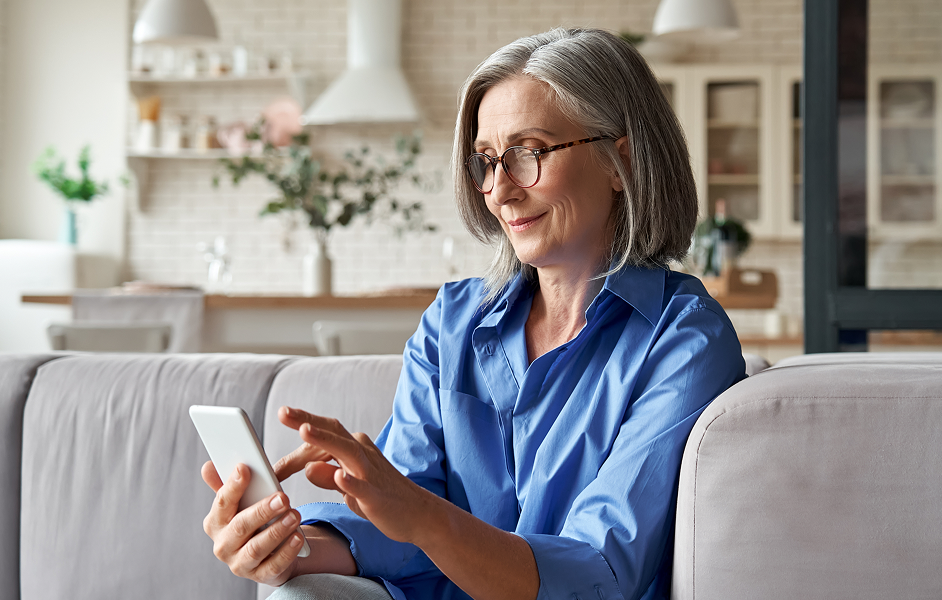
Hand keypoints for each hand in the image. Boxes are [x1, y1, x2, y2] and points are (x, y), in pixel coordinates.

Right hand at [201, 462, 304, 586]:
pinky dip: (286, 552)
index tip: (245, 468)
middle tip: (283, 497)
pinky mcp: (260, 576)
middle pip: (241, 527)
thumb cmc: (252, 522)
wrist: (267, 554)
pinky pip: (273, 566)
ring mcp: (240, 564)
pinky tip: (298, 538)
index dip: (232, 486)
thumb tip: (208, 466)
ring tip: (295, 515)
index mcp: (215, 523)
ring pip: (256, 548)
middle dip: (262, 511)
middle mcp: (223, 545)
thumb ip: (227, 485)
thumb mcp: (241, 504)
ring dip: (277, 531)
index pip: (222, 503)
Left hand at [276, 406, 436, 544]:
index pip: (324, 435)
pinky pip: (362, 487)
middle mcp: (363, 454)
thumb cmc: (382, 498)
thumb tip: (307, 467)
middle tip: (283, 412)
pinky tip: (338, 476)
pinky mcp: (377, 496)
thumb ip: (328, 476)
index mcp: (355, 449)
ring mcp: (371, 473)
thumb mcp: (348, 487)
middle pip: (334, 433)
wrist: (419, 514)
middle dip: (308, 421)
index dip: (301, 431)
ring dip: (325, 440)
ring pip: (347, 451)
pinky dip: (350, 481)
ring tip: (304, 431)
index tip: (281, 418)